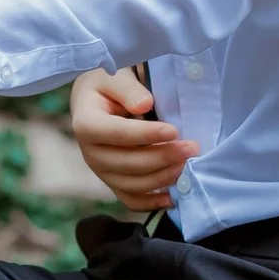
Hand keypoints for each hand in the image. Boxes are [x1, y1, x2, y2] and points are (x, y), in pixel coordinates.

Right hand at [70, 67, 195, 213]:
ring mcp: (100, 171)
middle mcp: (90, 152)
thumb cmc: (106, 84)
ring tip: (188, 165)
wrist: (92, 100)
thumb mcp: (113, 76)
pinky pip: (130, 200)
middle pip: (128, 163)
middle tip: (192, 148)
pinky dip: (151, 203)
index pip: (117, 134)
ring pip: (133, 184)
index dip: (146, 135)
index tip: (174, 131)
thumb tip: (145, 105)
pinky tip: (173, 197)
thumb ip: (128, 89)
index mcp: (86, 124)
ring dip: (163, 178)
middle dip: (163, 157)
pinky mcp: (111, 182)